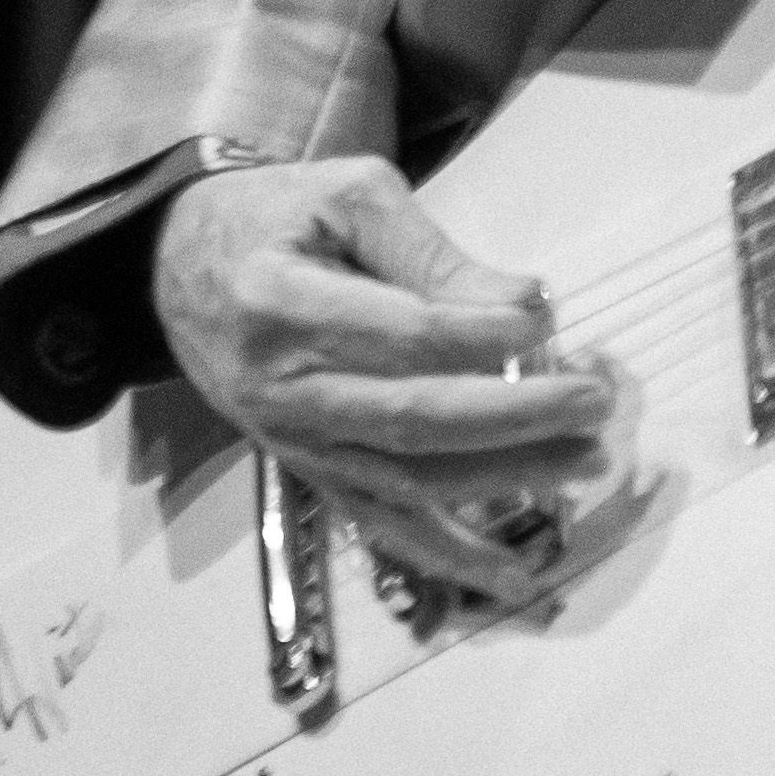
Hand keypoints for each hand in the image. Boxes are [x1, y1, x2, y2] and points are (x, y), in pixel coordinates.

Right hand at [151, 160, 623, 602]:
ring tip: (588, 460)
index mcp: (280, 305)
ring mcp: (296, 445)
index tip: (547, 318)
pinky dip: (452, 558)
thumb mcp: (349, 197)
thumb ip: (431, 252)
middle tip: (594, 399)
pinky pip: (384, 526)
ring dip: (506, 478)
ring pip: (409, 481)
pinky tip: (516, 578)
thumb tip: (523, 301)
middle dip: (516, 416)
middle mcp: (282, 391)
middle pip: (412, 419)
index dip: (480, 335)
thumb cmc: (277, 218)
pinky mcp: (312, 475)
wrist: (179, 269)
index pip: (399, 336)